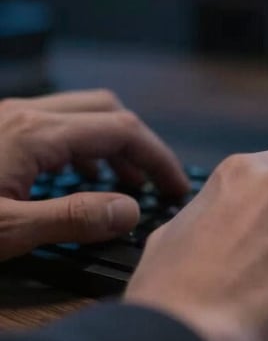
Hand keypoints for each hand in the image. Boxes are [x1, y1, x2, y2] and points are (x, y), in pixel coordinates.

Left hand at [0, 90, 188, 259]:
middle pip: (108, 109)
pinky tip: (78, 174)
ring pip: (81, 111)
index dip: (157, 158)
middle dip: (139, 144)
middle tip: (155, 183)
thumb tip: (131, 212)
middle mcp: (27, 111)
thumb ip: (71, 219)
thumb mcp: (7, 231)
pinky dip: (81, 143)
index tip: (178, 189)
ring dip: (111, 141)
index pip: (121, 130)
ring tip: (125, 181)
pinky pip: (55, 122)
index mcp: (35, 132)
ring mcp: (10, 115)